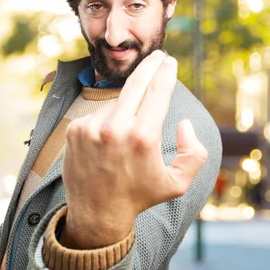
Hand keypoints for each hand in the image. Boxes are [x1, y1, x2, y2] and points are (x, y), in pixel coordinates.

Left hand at [61, 51, 207, 248]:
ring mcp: (91, 127)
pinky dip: (107, 120)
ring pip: (116, 103)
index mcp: (143, 137)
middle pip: (135, 84)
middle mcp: (115, 128)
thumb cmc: (139, 197)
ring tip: (126, 138)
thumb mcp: (177, 183)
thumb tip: (183, 123)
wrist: (97, 214)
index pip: (157, 91)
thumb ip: (194, 153)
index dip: (165, 72)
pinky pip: (98, 114)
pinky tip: (109, 141)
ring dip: (126, 108)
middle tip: (157, 56)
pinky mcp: (75, 130)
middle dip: (149, 66)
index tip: (169, 61)